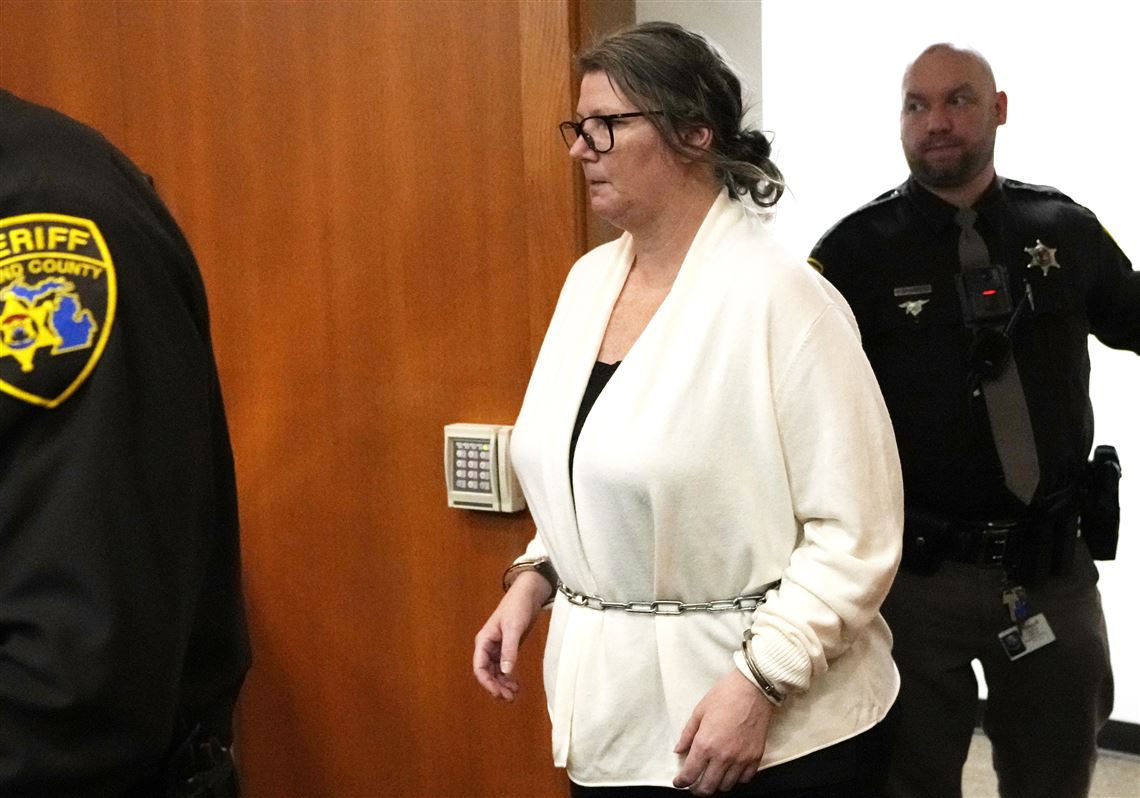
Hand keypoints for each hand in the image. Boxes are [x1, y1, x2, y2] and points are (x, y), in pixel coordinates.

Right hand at [472, 571, 550, 700]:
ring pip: (495, 672)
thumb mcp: (514, 628)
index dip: (487, 682)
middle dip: (496, 686)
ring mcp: (497, 648)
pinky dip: (508, 677)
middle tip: (509, 698)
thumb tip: (506, 671)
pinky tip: (515, 684)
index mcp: (484, 640)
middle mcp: (488, 646)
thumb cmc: (517, 606)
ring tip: (513, 694)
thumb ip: (510, 650)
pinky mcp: (507, 648)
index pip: (480, 667)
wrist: (528, 594)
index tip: (498, 693)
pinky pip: (504, 667)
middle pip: (487, 672)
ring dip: (502, 684)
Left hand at [673, 669, 773, 795]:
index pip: (690, 774)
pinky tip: (730, 771)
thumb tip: (679, 749)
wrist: (753, 689)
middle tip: (693, 785)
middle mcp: (723, 755)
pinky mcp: (755, 757)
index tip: (679, 782)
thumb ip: (687, 734)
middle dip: (697, 789)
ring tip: (711, 777)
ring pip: (726, 786)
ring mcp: (741, 758)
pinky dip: (735, 779)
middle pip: (708, 787)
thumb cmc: (726, 695)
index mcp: (706, 744)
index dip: (681, 782)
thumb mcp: (699, 711)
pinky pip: (744, 778)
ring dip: (716, 785)